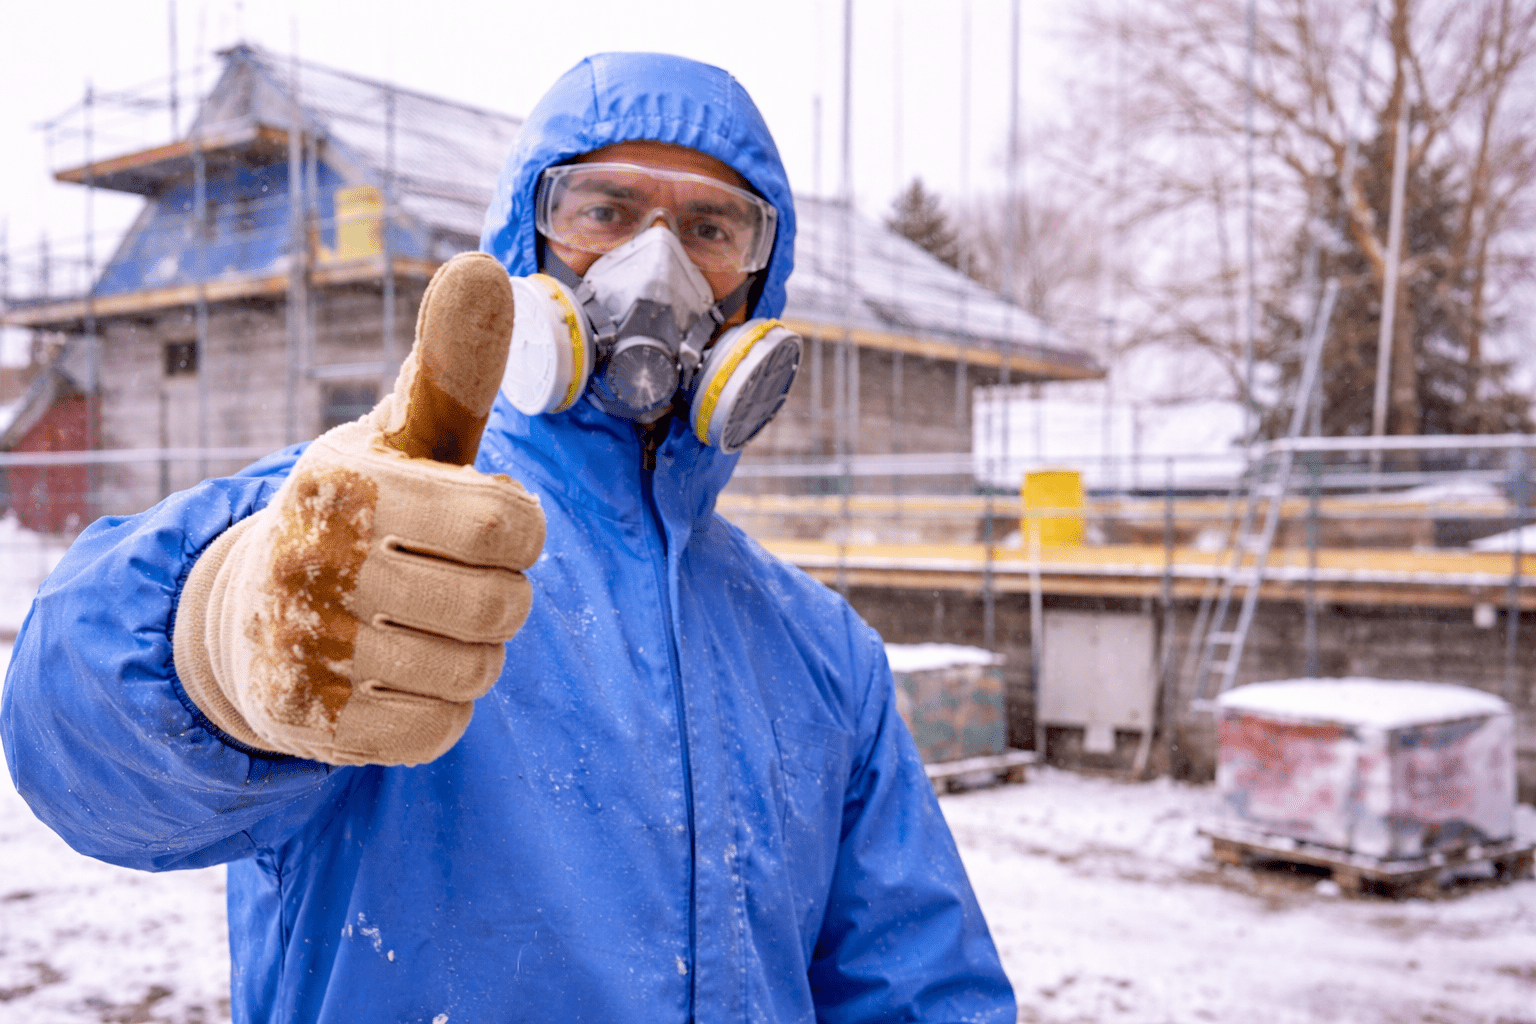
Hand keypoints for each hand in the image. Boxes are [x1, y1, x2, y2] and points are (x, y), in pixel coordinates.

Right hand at [174, 252, 543, 765]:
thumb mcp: (398, 439)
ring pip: (478, 673)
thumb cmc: (360, 515)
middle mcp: (309, 564)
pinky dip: (443, 706)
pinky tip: (402, 674)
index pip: (511, 523)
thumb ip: (452, 367)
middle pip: (503, 606)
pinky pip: (442, 730)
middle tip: (459, 580)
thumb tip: (481, 263)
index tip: (488, 525)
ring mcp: (304, 652)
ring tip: (426, 624)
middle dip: (503, 594)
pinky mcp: (310, 728)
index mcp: (343, 483)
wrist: (251, 613)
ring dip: (475, 652)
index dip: (522, 530)